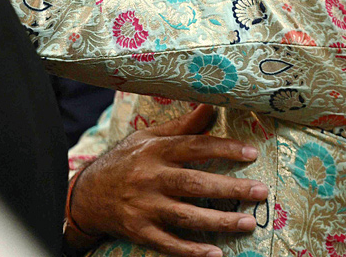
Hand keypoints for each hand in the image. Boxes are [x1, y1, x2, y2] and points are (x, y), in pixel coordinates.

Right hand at [68, 104, 267, 256]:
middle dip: (231, 189)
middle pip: (196, 184)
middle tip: (261, 191)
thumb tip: (212, 103)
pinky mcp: (138, 231)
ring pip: (186, 216)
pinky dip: (191, 251)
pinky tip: (215, 253)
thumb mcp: (150, 137)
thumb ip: (183, 125)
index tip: (251, 154)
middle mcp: (151, 179)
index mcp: (156, 151)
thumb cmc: (126, 160)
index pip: (196, 148)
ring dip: (219, 222)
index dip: (225, 150)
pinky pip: (168, 243)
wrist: (85, 194)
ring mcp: (144, 208)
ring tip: (248, 224)